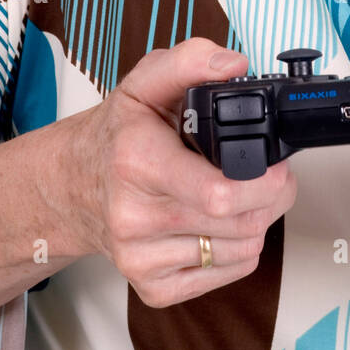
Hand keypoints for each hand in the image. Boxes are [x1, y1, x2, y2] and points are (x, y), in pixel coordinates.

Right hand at [66, 39, 296, 306]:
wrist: (73, 186)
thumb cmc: (119, 134)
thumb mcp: (147, 80)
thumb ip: (191, 60)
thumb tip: (233, 65)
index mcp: (137, 162)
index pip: (217, 193)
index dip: (263, 180)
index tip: (277, 163)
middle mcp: (134, 216)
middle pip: (240, 223)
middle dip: (273, 195)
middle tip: (271, 172)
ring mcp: (141, 258)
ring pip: (241, 250)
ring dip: (258, 220)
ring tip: (243, 193)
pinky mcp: (153, 288)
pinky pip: (227, 274)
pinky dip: (239, 249)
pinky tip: (221, 222)